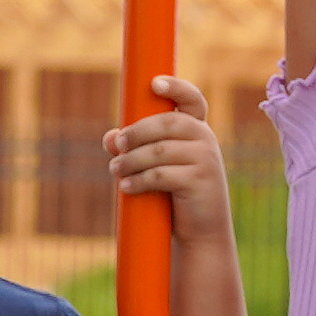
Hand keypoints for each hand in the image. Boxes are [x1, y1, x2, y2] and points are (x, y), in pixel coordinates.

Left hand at [105, 77, 234, 242]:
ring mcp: (206, 160)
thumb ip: (134, 147)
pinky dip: (139, 180)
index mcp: (196, 129)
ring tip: (116, 169)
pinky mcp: (200, 182)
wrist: (201, 232)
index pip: (192, 100)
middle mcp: (205, 139)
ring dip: (131, 160)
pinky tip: (127, 186)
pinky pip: (161, 175)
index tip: (154, 84)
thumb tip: (110, 137)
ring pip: (159, 151)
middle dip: (136, 132)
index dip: (176, 87)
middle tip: (118, 145)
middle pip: (166, 123)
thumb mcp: (156, 166)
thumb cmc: (176, 194)